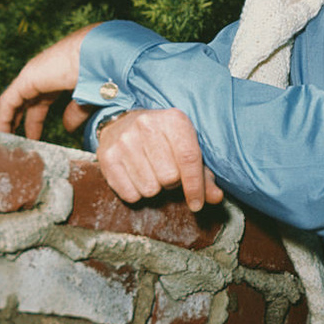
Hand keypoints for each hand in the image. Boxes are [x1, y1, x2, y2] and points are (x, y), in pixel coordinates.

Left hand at [0, 24, 97, 138]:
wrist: (103, 55)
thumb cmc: (104, 73)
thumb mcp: (90, 99)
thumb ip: (76, 113)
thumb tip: (67, 128)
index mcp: (60, 76)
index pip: (41, 101)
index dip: (35, 122)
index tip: (35, 140)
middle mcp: (44, 73)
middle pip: (26, 102)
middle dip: (20, 122)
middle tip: (15, 143)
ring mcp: (34, 74)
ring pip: (13, 102)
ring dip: (8, 122)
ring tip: (4, 142)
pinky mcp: (27, 79)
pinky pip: (8, 102)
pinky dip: (3, 119)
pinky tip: (1, 134)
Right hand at [96, 107, 222, 211]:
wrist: (122, 123)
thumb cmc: (163, 140)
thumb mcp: (186, 147)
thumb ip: (203, 174)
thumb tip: (216, 198)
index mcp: (173, 120)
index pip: (189, 158)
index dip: (195, 186)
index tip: (197, 204)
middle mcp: (147, 125)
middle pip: (170, 177)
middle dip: (172, 182)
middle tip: (167, 172)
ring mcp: (125, 140)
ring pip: (150, 188)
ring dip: (155, 187)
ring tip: (151, 171)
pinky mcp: (107, 157)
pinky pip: (130, 194)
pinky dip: (137, 193)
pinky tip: (136, 176)